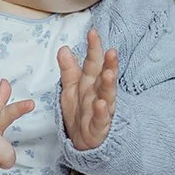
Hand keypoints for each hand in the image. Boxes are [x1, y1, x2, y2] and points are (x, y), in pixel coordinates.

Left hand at [58, 30, 117, 150]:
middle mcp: (98, 93)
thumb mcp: (70, 89)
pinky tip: (101, 104)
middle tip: (111, 51)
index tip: (92, 32)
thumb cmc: (80, 112)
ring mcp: (101, 109)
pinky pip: (101, 118)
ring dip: (109, 84)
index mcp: (91, 82)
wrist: (84, 141)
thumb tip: (63, 48)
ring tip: (109, 74)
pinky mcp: (100, 126)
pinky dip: (102, 111)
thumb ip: (69, 70)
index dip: (93, 48)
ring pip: (107, 95)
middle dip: (108, 64)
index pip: (93, 62)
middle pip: (104, 76)